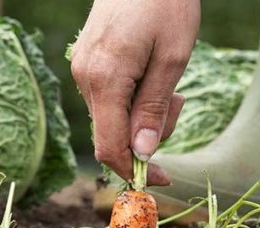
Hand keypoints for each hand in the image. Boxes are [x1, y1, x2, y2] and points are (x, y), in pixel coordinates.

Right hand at [70, 0, 199, 184]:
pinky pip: (108, 97)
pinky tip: (149, 73)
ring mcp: (82, 68)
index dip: (134, 170)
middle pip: (112, 133)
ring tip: (167, 80)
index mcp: (104, 79)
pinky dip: (132, 98)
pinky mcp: (87, 61)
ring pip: (111, 116)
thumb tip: (142, 154)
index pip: (109, 146)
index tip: (161, 179)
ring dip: (142, 113)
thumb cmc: (166, 4)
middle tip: (177, 100)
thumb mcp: (172, 59)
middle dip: (148, 132)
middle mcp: (84, 77)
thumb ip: (153, 109)